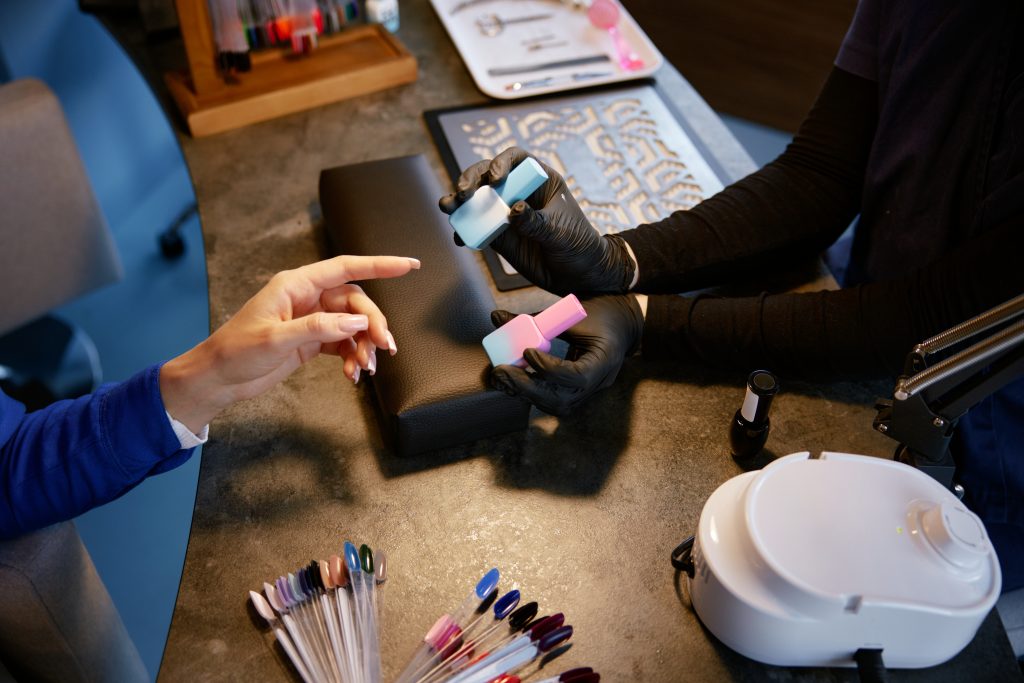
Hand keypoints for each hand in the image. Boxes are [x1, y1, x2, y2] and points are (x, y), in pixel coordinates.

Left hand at [159, 255, 419, 431]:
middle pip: (355, 304)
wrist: (217, 378)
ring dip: (364, 346)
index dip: (379, 264)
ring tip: (366, 368)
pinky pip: (343, 344)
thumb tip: (355, 324)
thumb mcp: (274, 339)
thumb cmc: (235, 352)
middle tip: (384, 348)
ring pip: (352, 326)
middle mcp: (307, 298)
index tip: (408, 265)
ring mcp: (310, 320)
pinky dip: (352, 357)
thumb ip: (317, 328)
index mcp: (296, 285)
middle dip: (373, 325)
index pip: (346, 268)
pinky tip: (353, 374)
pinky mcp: (311, 341)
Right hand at [438, 147, 634, 295]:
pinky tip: (460, 238)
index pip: (516, 159)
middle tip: (463, 194)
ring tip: (448, 207)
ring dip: (458, 202)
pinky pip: (475, 228)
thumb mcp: (561, 232)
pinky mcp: (497, 235)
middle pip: (487, 175)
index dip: (501, 162)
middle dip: (471, 179)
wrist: (577, 275)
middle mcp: (518, 192)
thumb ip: (537, 222)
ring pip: (476, 199)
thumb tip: (515, 210)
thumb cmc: (578, 246)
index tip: (495, 179)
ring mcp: (505, 213)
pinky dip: (464, 230)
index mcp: (539, 181)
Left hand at [489, 294, 642, 415]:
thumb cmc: (603, 313)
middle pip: (562, 399)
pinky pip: (556, 401)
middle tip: (502, 371)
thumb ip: (536, 319)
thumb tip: (497, 317)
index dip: (548, 368)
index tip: (527, 351)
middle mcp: (599, 381)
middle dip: (527, 387)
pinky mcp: (580, 392)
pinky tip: (516, 381)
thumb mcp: (572, 313)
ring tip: (504, 378)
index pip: (576, 376)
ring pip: (557, 406)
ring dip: (527, 394)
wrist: (624, 324)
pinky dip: (534, 394)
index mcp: (605, 359)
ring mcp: (590, 390)